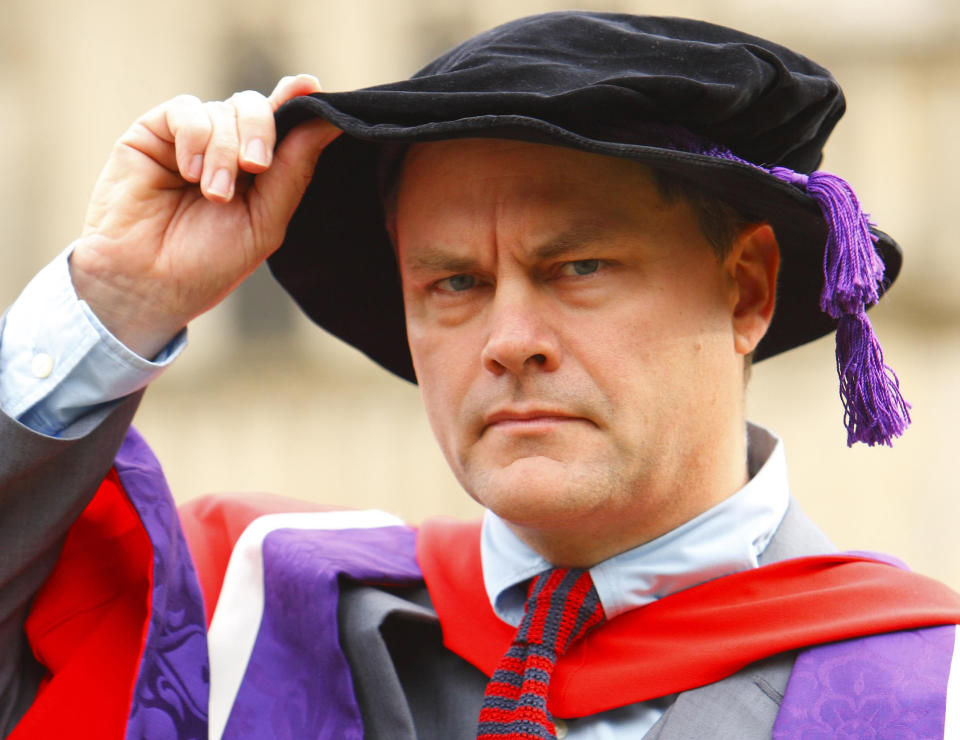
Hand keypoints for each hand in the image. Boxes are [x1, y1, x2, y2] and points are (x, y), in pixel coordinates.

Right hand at [70, 75, 340, 358]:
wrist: (148, 283)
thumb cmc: (207, 263)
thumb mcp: (264, 221)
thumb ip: (294, 170)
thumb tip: (329, 122)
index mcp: (258, 173)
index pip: (283, 126)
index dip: (297, 103)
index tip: (310, 87)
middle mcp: (226, 149)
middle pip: (256, 108)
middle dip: (261, 132)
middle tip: (255, 167)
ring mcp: (191, 140)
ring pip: (223, 110)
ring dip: (223, 152)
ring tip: (212, 194)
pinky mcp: (153, 133)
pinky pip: (186, 110)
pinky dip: (194, 137)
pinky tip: (188, 171)